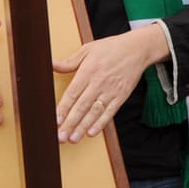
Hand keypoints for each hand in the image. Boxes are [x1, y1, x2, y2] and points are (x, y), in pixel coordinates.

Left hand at [53, 23, 168, 142]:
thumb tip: (51, 65)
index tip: (55, 120)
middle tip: (60, 137)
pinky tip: (91, 133)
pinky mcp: (121, 96)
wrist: (137, 49)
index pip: (73, 93)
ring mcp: (111, 91)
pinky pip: (110, 112)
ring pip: (94, 112)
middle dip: (70, 123)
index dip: (63, 108)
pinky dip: (100, 123)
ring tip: (73, 139)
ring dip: (83, 127)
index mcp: (88, 71)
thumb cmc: (111, 48)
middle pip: (82, 106)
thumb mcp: (88, 49)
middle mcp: (99, 83)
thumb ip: (69, 61)